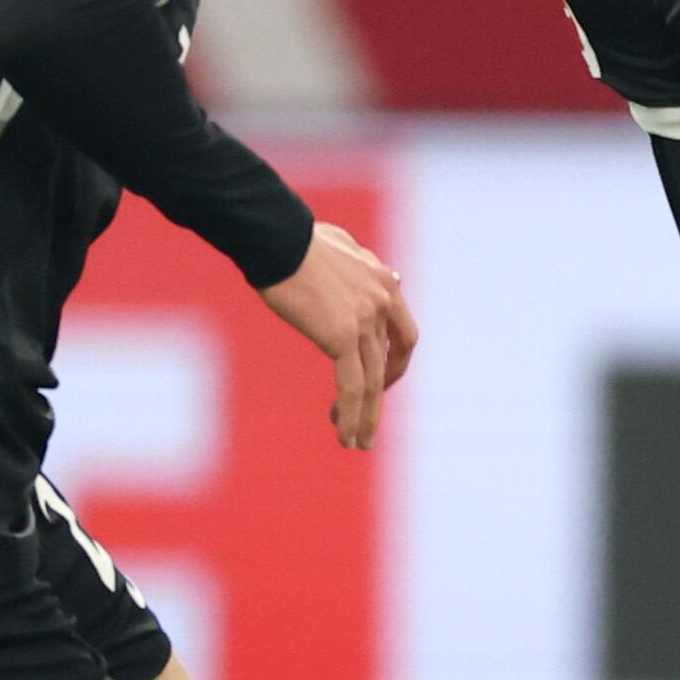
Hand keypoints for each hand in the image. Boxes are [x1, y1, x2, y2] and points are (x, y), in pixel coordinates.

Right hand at [258, 221, 419, 449]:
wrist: (276, 237)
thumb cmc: (297, 239)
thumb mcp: (344, 246)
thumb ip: (368, 266)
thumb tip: (392, 277)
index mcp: (383, 282)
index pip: (403, 332)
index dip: (395, 359)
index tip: (381, 376)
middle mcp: (383, 302)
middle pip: (391, 360)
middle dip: (382, 392)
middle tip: (369, 417)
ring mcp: (365, 321)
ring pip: (374, 381)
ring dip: (367, 416)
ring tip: (359, 442)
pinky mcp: (341, 337)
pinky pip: (353, 387)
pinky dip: (352, 415)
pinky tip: (345, 436)